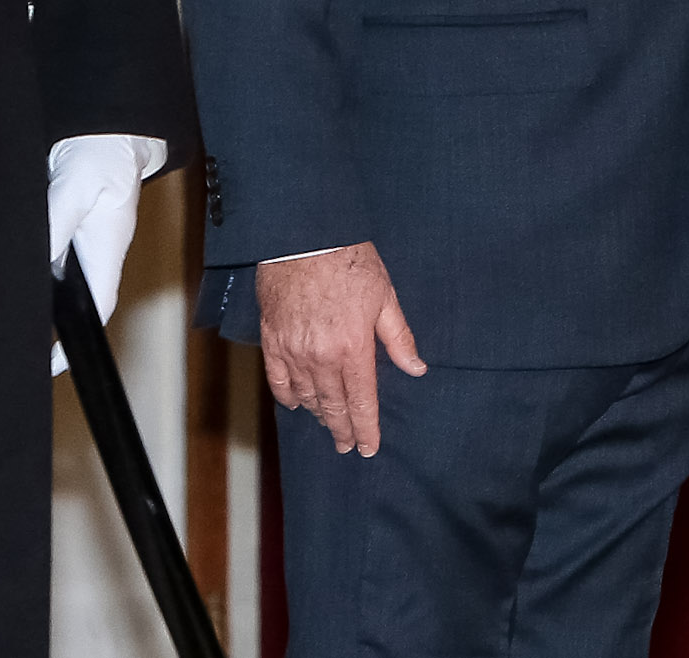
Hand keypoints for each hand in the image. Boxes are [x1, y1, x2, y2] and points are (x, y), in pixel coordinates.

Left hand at [44, 133, 166, 376]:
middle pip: (72, 300)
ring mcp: (78, 238)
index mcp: (106, 249)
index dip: (73, 341)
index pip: (95, 308)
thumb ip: (54, 224)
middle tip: (7, 345)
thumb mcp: (76, 186)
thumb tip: (35, 266)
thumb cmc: (103, 151)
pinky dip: (21, 266)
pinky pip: (41, 253)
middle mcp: (93, 250)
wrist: (108, 123)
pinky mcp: (62, 224)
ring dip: (28, 293)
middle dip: (45, 325)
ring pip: (51, 278)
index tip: (48, 365)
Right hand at [258, 243, 426, 455]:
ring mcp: (293, 351)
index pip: (361, 401)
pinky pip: (278, 380)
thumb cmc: (350, 264)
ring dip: (318, 414)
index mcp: (353, 349)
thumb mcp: (386, 298)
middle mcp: (321, 357)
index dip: (366, 428)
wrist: (305, 240)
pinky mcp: (272, 341)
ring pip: (306, 396)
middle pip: (333, 405)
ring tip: (329, 425)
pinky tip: (295, 404)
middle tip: (348, 447)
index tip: (369, 448)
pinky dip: (287, 396)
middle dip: (342, 430)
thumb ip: (399, 338)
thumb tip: (416, 368)